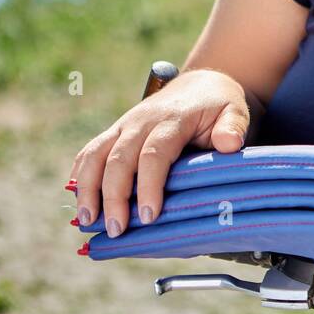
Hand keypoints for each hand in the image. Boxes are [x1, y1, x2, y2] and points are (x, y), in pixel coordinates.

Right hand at [68, 69, 251, 237]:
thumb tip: (229, 144)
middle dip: (114, 195)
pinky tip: (79, 200)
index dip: (149, 185)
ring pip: (95, 154)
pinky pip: (90, 151)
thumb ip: (233, 127)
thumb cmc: (218, 105)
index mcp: (171, 119)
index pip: (154, 153)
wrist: (198, 85)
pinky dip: (80, 175)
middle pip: (119, 158)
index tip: (148, 215)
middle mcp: (141, 121)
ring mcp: (124, 125)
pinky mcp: (115, 132)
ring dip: (87, 188)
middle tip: (116, 229)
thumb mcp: (234, 111)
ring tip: (88, 220)